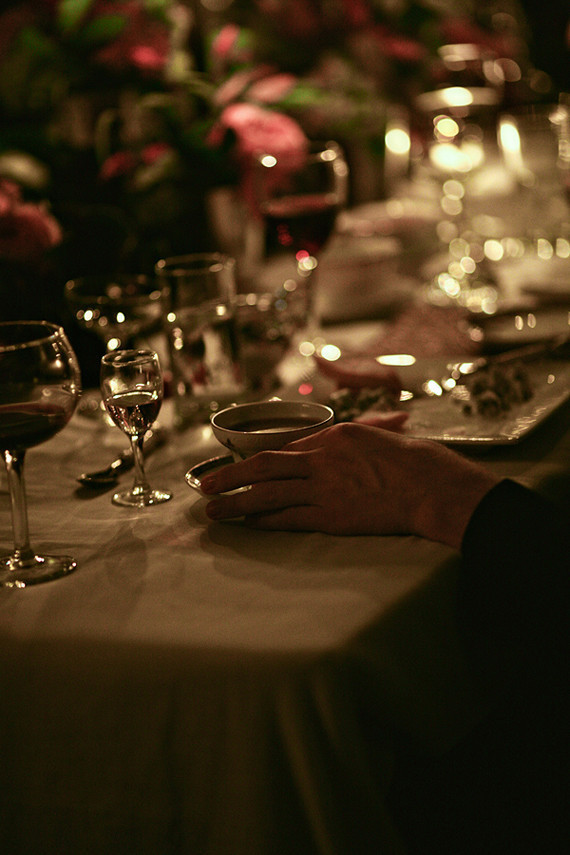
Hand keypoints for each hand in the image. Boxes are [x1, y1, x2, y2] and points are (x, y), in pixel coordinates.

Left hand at [201, 423, 498, 547]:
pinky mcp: (330, 516)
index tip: (239, 465)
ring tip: (213, 510)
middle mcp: (321, 458)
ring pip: (267, 493)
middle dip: (230, 476)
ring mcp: (323, 488)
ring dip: (236, 502)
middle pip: (263, 466)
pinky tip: (248, 524)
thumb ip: (352, 441)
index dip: (257, 458)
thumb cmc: (414, 461)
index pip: (286, 447)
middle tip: (205, 485)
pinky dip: (264, 521)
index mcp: (333, 435)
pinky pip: (287, 518)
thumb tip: (336, 447)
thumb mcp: (379, 436)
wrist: (431, 486)